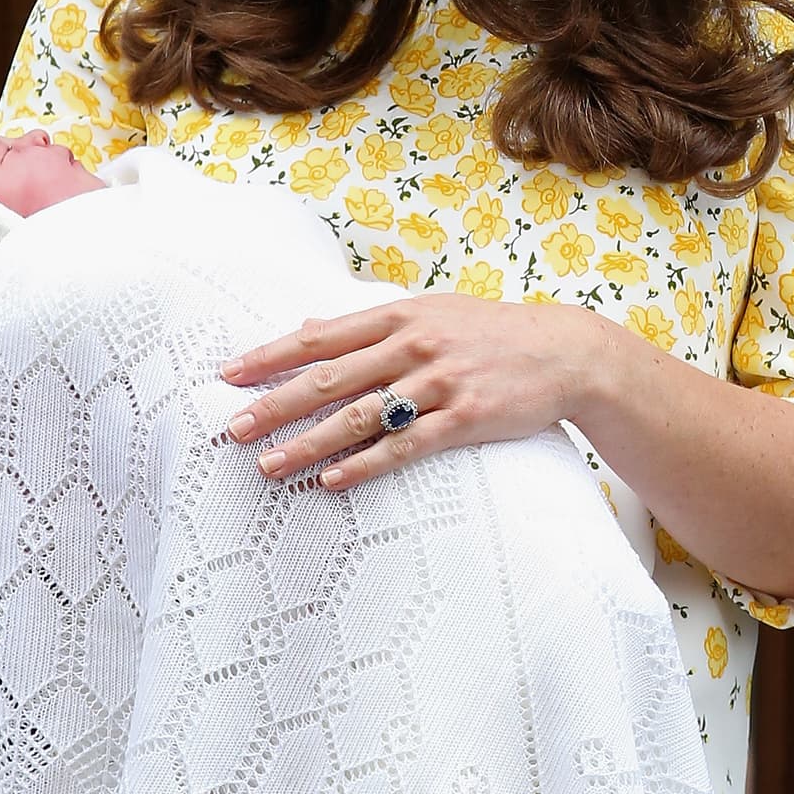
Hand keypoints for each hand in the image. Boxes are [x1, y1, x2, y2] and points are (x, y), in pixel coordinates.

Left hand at [221, 294, 608, 489]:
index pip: (320, 338)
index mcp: (398, 315)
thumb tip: (306, 328)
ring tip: (270, 465)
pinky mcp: (465, 418)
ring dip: (310, 443)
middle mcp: (414, 345)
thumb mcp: (428, 312)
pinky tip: (333, 481)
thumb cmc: (487, 332)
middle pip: (331, 379)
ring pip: (361, 416)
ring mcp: (440, 382)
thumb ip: (367, 325)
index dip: (271, 356)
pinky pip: (406, 446)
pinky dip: (366, 464)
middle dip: (277, 404)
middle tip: (234, 429)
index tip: (229, 375)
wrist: (564, 351)